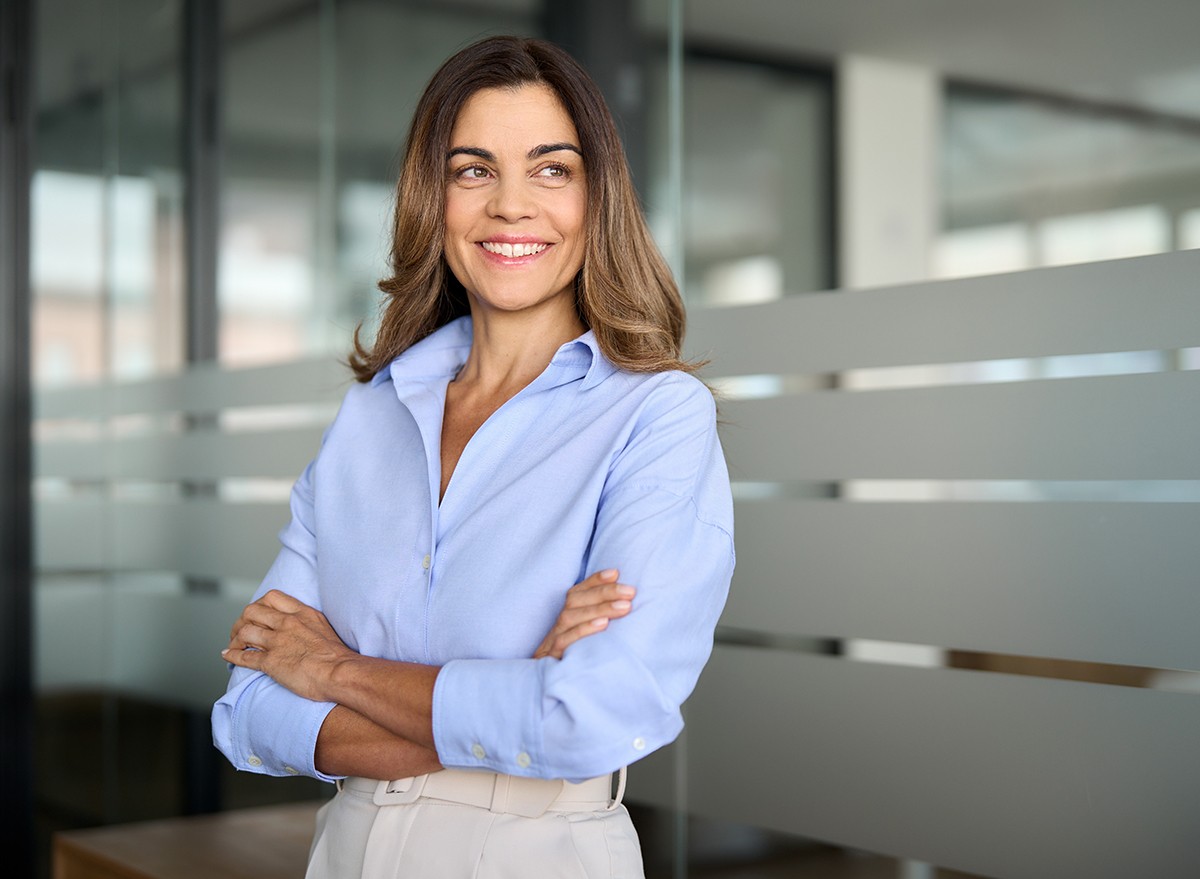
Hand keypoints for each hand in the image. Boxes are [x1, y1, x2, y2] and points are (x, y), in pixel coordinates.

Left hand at [222, 589, 355, 701]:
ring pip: (245, 632)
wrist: (340, 672)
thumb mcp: (324, 627)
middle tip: (240, 630)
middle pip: (252, 611)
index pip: (271, 597)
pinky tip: (228, 656)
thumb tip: (300, 629)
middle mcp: (287, 623)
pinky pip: (244, 656)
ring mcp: (277, 642)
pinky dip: (232, 656)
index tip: (258, 614)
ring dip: (235, 639)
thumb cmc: (338, 655)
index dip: (259, 604)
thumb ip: (308, 623)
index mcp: (301, 613)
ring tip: (234, 645)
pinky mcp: (271, 662)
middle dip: (242, 620)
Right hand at [533, 569, 634, 659]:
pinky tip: (603, 625)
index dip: (595, 580)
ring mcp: (553, 639)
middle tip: (630, 592)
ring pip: (570, 617)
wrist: (548, 684)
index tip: (615, 573)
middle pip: (575, 600)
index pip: (578, 591)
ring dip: (598, 609)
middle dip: (604, 593)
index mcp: (567, 615)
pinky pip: (565, 640)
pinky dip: (584, 630)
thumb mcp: (587, 634)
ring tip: (623, 607)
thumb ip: (601, 617)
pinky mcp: (552, 656)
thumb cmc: (576, 656)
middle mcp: (559, 623)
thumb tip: (626, 599)